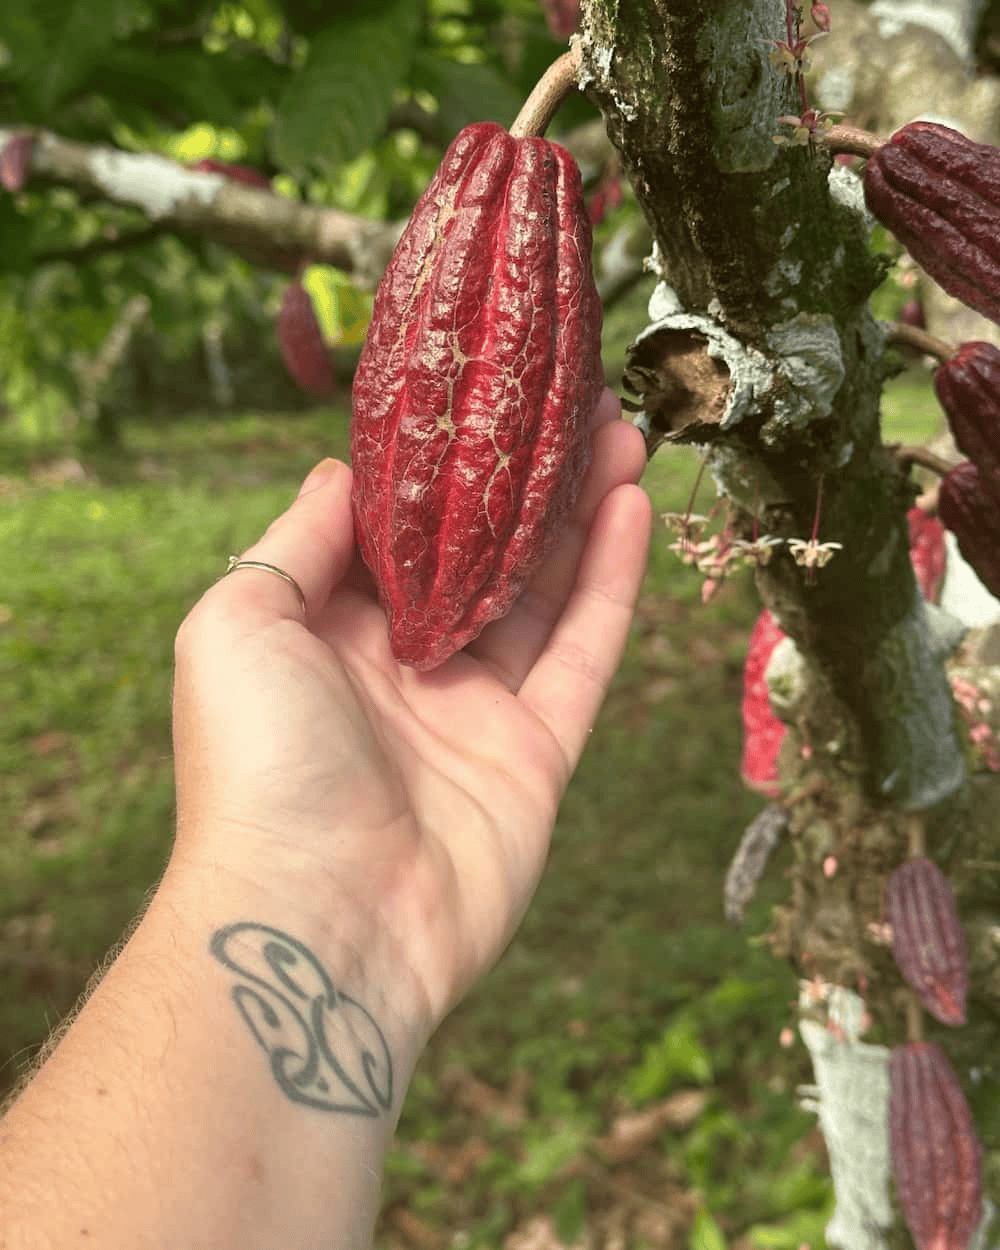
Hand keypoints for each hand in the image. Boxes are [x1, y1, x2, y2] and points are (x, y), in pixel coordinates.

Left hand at [171, 388, 650, 1025]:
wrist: (318, 919)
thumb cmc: (256, 766)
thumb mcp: (239, 623)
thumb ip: (299, 541)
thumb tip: (343, 468)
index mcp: (329, 632)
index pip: (398, 528)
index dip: (441, 464)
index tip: (482, 395)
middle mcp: (404, 665)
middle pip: (481, 552)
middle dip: (525, 478)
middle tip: (573, 402)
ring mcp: (475, 710)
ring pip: (541, 591)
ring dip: (580, 511)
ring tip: (618, 431)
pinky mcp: (536, 753)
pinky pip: (582, 652)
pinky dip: (610, 581)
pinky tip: (630, 508)